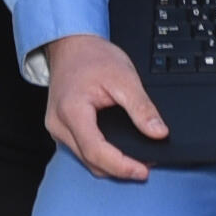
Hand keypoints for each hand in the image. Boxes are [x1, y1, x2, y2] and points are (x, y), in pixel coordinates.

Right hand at [37, 31, 166, 183]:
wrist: (71, 44)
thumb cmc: (91, 56)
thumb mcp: (124, 77)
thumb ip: (142, 107)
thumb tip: (159, 132)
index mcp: (71, 110)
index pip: (96, 151)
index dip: (122, 166)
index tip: (143, 171)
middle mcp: (58, 124)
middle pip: (90, 161)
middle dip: (119, 169)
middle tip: (146, 166)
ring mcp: (56, 128)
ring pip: (85, 160)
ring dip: (110, 165)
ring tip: (135, 160)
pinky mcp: (61, 129)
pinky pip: (81, 151)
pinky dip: (101, 155)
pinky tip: (117, 152)